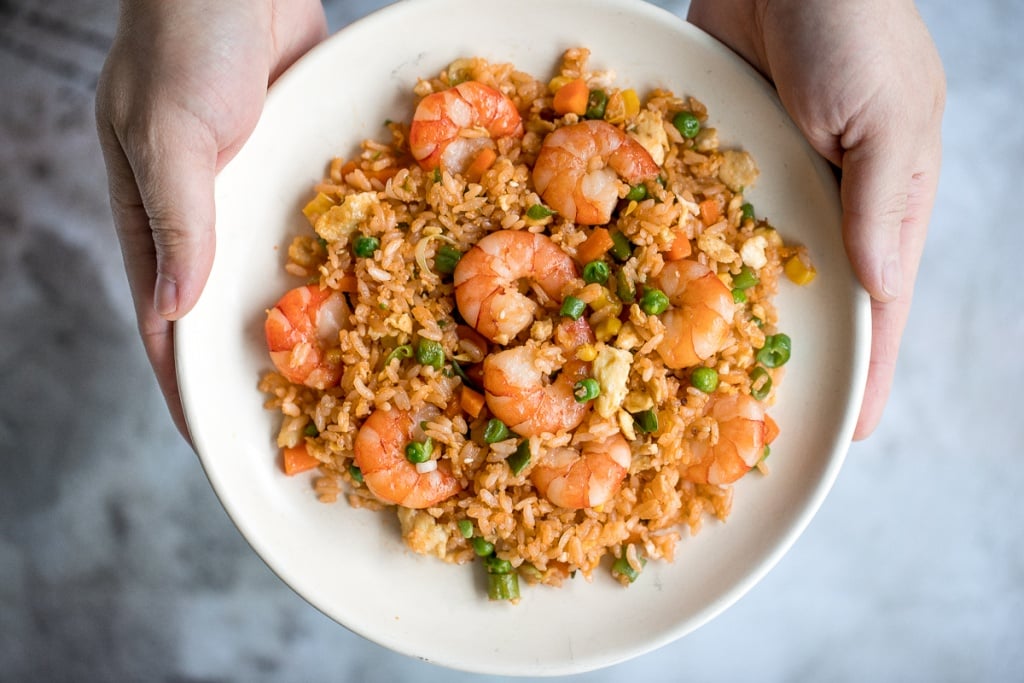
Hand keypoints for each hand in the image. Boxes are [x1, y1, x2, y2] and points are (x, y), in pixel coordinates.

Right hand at [96, 0, 326, 440]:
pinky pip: (319, 228)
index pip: (165, 328)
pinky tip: (380, 298)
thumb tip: (177, 312)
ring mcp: (255, 196)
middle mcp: (206, 220)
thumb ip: (178, 219)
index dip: (190, 390)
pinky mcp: (298, 167)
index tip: (220, 446)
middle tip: (303, 428)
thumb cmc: (187, 40)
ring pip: (278, 279)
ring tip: (351, 383)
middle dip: (258, 371)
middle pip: (228, 316)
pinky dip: (341, 264)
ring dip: (307, 326)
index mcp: (155, 221)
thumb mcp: (171, 131)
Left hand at [688, 0, 945, 438]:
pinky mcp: (710, 154)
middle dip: (775, 356)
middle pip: (800, 299)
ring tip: (673, 374)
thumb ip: (883, 203)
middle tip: (743, 419)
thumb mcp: (889, 116)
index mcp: (879, 206)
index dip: (868, 371)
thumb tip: (876, 292)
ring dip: (710, 313)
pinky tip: (631, 287)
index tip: (849, 433)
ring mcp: (760, 183)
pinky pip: (687, 210)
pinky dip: (665, 246)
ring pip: (735, 265)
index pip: (879, 308)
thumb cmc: (859, 28)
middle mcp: (818, 205)